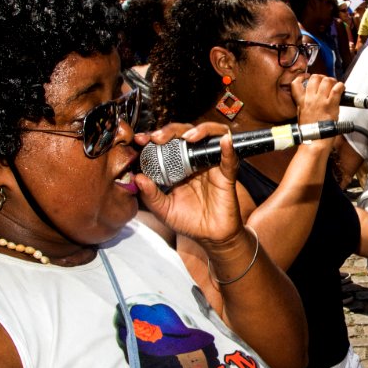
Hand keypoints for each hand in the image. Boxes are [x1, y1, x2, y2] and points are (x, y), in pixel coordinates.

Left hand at [134, 122, 244, 248]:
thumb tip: (137, 177)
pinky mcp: (227, 175)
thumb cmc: (188, 221)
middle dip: (172, 130)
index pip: (167, 143)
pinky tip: (224, 142)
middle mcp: (195, 161)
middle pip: (187, 132)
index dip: (155, 136)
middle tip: (158, 138)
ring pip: (211, 135)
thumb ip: (150, 195)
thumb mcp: (163, 209)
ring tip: (188, 137)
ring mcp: (211, 165)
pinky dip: (228, 148)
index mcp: (178, 166)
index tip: (141, 138)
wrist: (209, 237)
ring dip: (201, 130)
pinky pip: (230, 158)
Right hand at [292, 74, 342, 125]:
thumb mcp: (301, 114)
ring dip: (332, 81)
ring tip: (335, 85)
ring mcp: (321, 101)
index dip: (303, 77)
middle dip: (322, 77)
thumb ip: (304, 104)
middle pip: (315, 78)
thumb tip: (309, 97)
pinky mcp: (331, 105)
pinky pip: (337, 89)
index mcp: (301, 101)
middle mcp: (310, 99)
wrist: (315, 139)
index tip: (309, 77)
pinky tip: (341, 88)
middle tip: (326, 81)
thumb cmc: (310, 130)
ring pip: (326, 81)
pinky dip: (340, 86)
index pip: (296, 83)